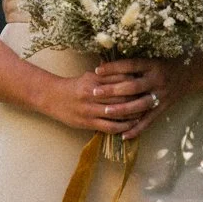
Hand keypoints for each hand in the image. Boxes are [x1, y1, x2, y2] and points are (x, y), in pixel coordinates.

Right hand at [43, 63, 162, 136]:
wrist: (52, 97)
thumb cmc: (74, 86)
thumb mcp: (90, 76)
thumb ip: (108, 76)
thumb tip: (129, 74)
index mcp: (94, 80)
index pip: (119, 80)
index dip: (134, 83)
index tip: (145, 83)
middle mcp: (92, 94)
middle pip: (120, 97)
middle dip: (137, 99)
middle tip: (150, 99)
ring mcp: (90, 110)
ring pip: (116, 113)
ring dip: (132, 114)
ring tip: (144, 113)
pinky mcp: (87, 123)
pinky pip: (109, 127)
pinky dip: (122, 127)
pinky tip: (131, 126)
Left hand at [90, 57, 190, 138]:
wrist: (192, 72)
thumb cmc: (167, 62)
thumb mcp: (153, 57)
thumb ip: (134, 61)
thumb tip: (107, 59)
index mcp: (153, 65)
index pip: (130, 65)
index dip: (114, 67)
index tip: (97, 70)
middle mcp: (157, 80)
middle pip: (133, 86)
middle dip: (113, 90)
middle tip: (95, 92)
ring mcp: (161, 95)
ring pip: (140, 105)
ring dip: (122, 109)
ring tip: (106, 111)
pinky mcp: (164, 107)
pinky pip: (149, 120)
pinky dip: (137, 129)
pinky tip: (123, 135)